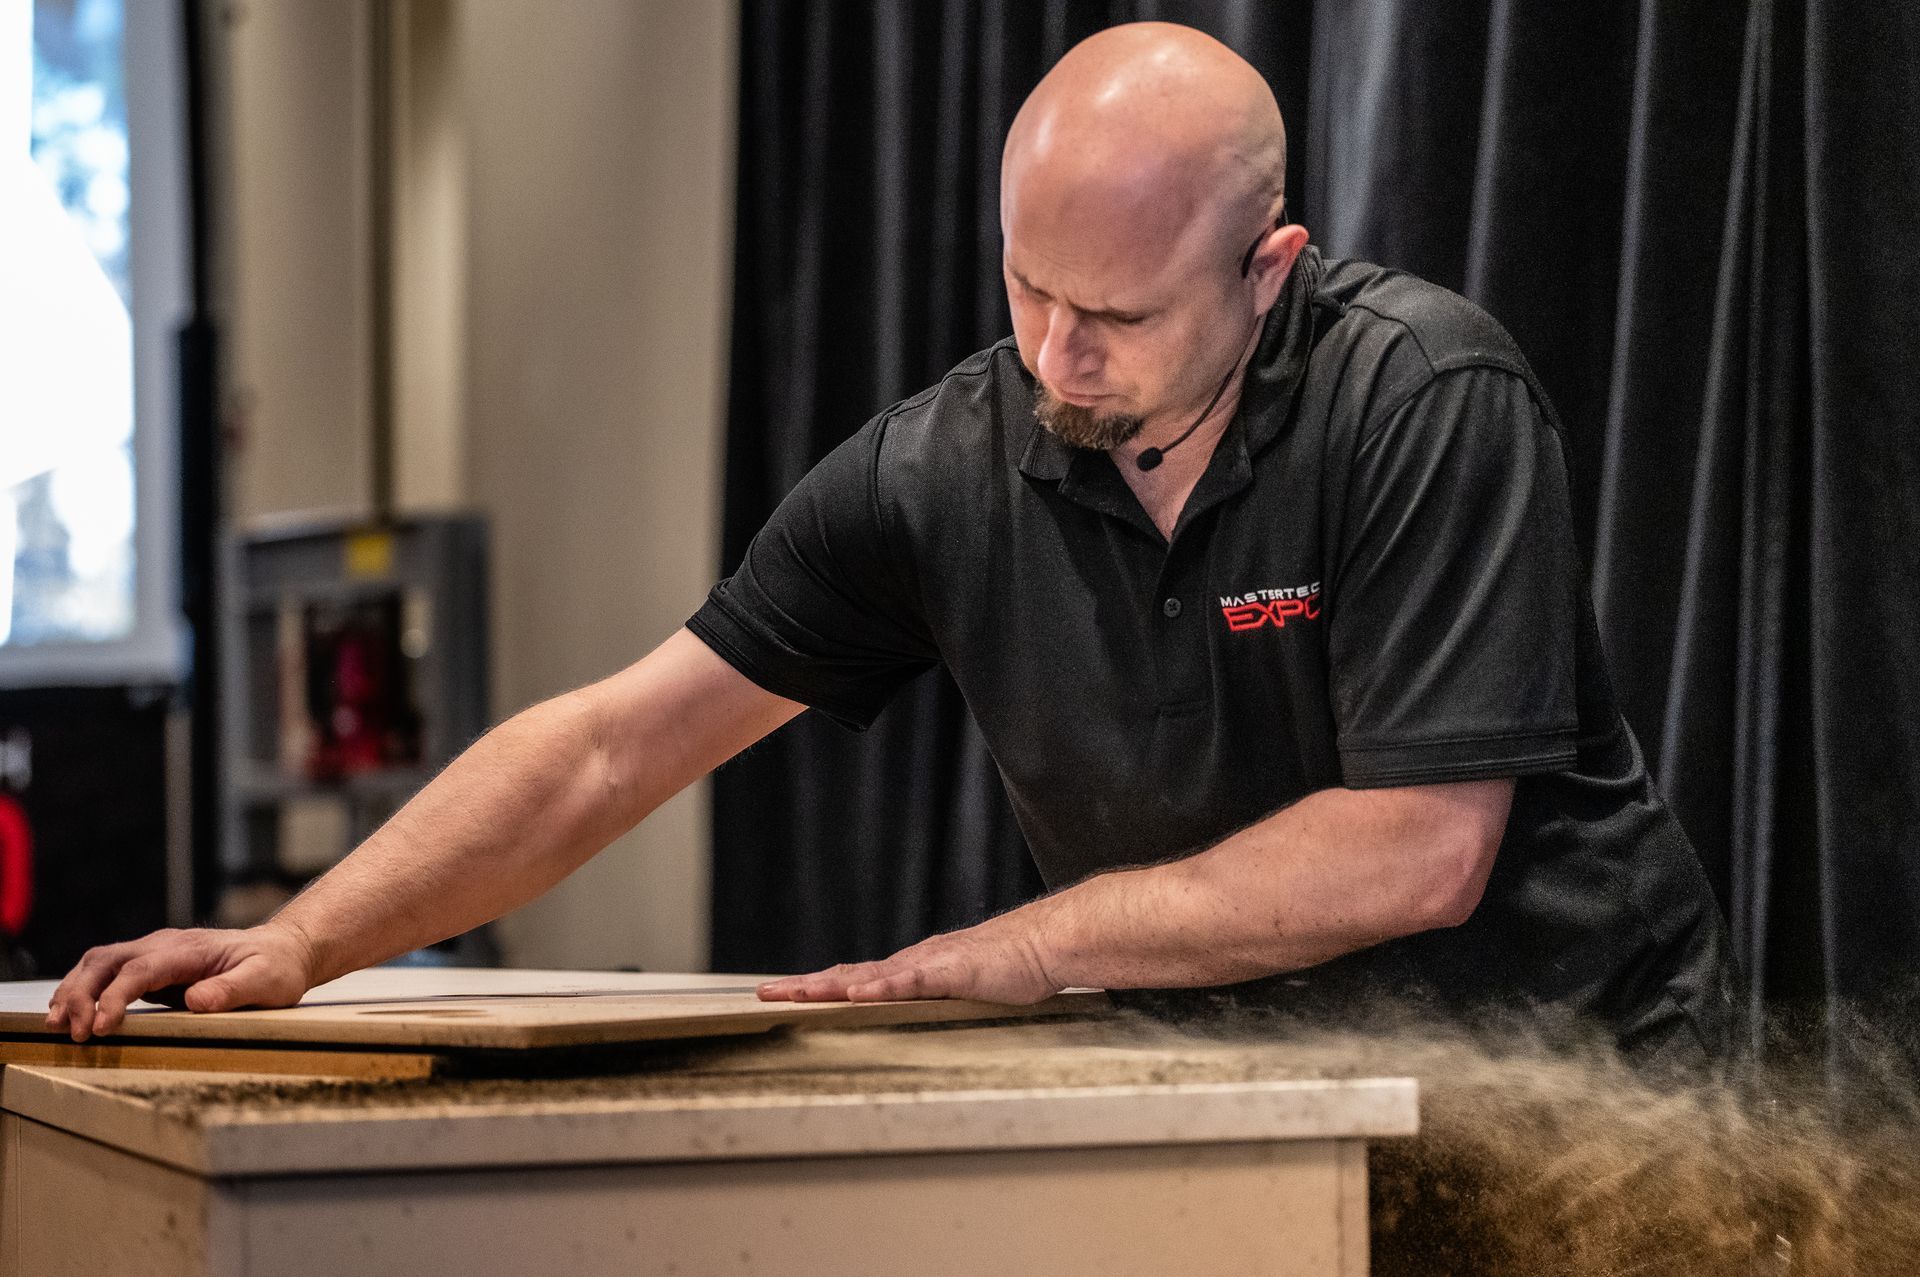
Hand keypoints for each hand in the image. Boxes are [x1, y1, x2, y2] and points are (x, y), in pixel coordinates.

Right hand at [44, 922, 320, 1042]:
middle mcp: (165, 945)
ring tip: (56, 1025)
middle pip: (107, 961)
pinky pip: (106, 973)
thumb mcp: (266, 981)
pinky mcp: (151, 967)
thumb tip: (195, 1000)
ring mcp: (155, 953)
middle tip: (69, 1031)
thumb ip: (232, 990)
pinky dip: (82, 990)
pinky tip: (68, 1014)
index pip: (139, 970)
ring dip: (73, 990)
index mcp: (189, 949)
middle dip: (80, 994)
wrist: (284, 952)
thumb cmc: (276, 968)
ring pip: (99, 963)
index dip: (115, 998)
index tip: (100, 1027)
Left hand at [756, 916, 1060, 1005]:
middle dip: (804, 985)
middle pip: (846, 976)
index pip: (854, 980)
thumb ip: (935, 1002)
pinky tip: (856, 995)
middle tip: (764, 993)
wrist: (1042, 944)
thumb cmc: (1009, 968)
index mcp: (910, 970)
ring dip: (828, 987)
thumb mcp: (961, 991)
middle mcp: (910, 963)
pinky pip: (908, 981)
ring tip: (794, 993)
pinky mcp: (949, 971)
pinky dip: (879, 988)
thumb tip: (913, 1021)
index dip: (817, 987)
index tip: (783, 994)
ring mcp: (927, 965)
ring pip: (867, 977)